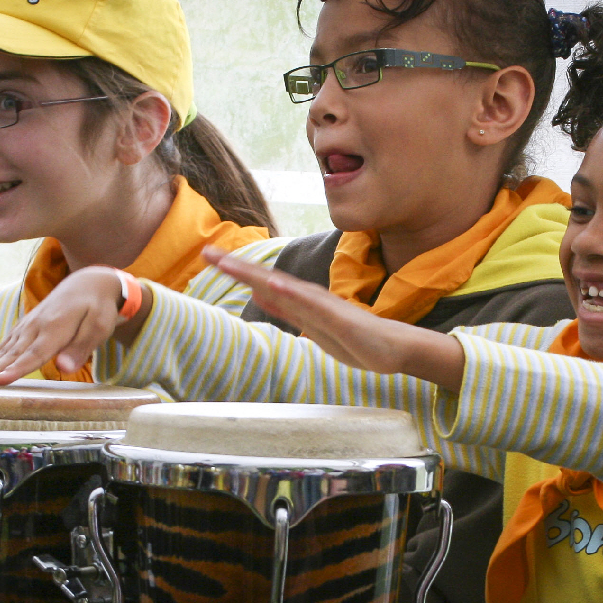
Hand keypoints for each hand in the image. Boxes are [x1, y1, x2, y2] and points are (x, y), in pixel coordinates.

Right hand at [0, 266, 146, 386]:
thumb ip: (81, 347)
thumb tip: (64, 368)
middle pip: (15, 352)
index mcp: (56, 326)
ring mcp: (28, 326)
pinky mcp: (24, 328)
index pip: (35, 352)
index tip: (1, 381)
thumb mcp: (99, 326)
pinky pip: (5, 345)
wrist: (86, 283)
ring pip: (6, 349)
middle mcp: (37, 325)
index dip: (18, 368)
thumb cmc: (97, 308)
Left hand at [209, 249, 466, 388]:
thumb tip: (262, 297)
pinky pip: (311, 304)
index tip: (211, 259)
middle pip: (267, 280)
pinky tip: (273, 285)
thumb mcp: (313, 328)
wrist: (395, 350)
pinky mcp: (338, 318)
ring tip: (230, 264)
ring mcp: (323, 306)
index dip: (238, 272)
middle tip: (207, 252)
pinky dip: (290, 293)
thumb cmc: (357, 340)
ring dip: (256, 275)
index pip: (264, 285)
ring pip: (284, 287)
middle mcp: (309, 298)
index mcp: (302, 302)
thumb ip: (289, 311)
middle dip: (237, 267)